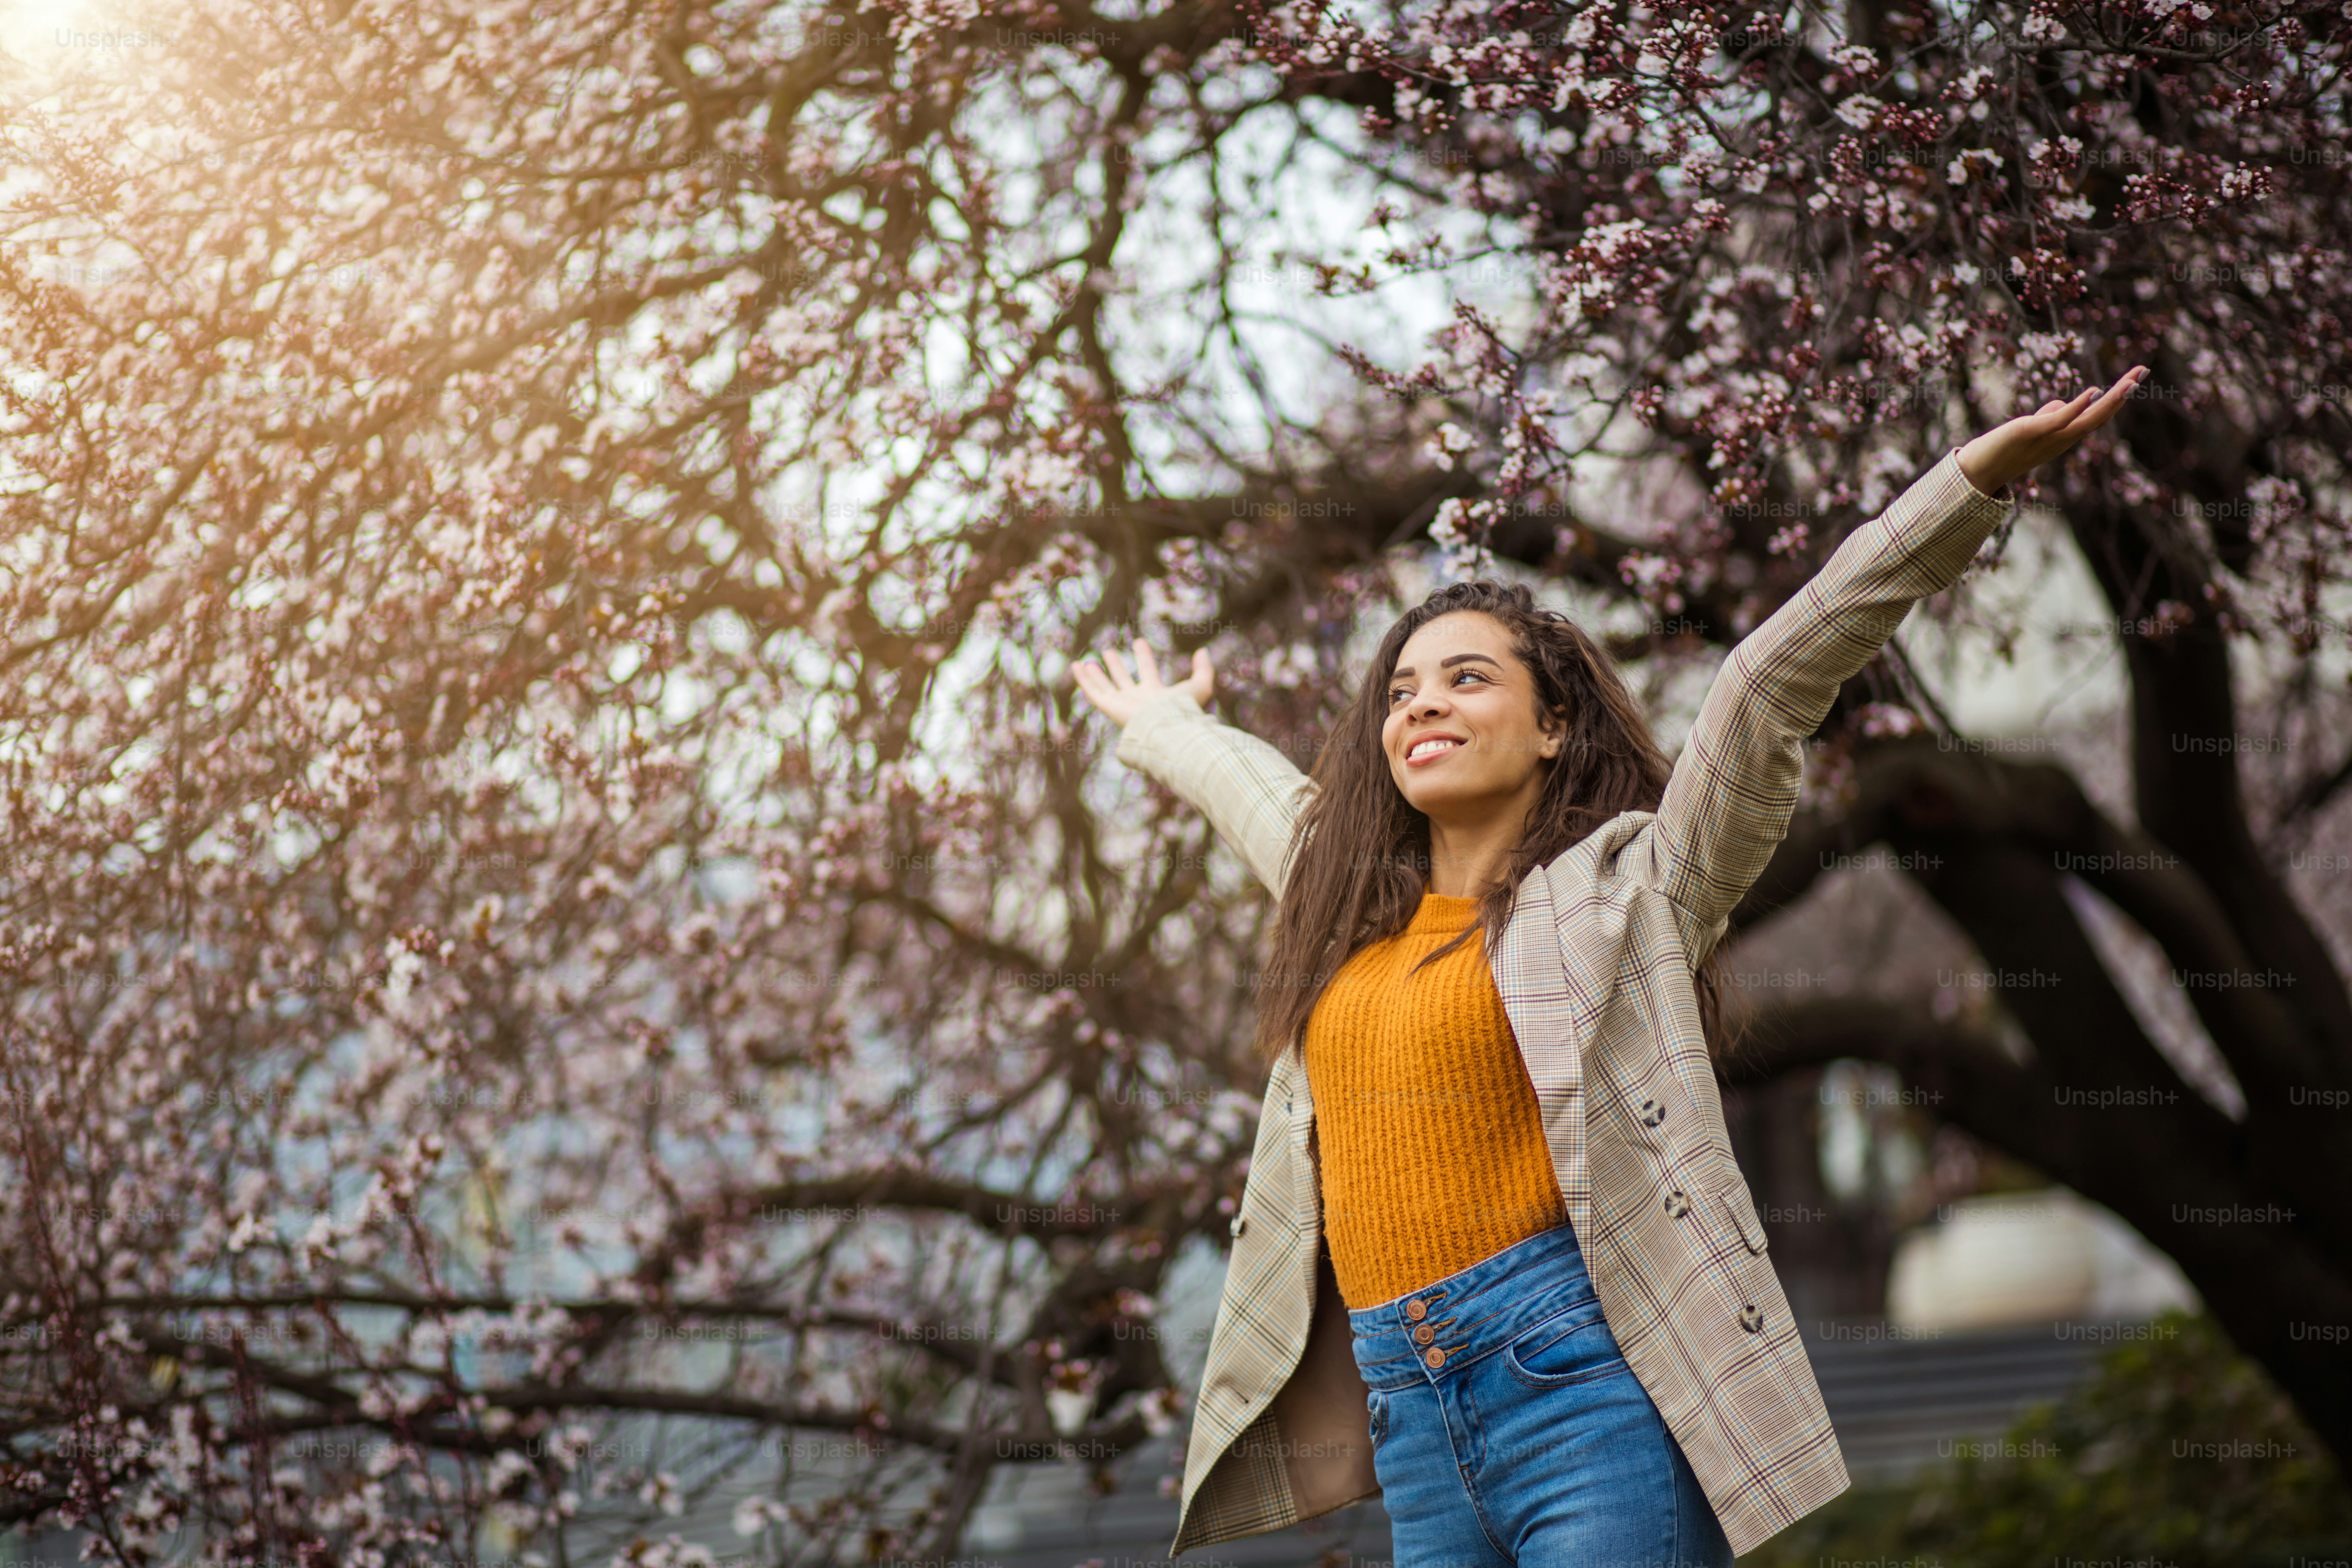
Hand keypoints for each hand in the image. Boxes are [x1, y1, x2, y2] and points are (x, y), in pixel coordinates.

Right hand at [1072, 639, 1214, 728]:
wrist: (1167, 728)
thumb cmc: (1183, 711)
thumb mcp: (1200, 686)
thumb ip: (1204, 669)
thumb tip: (1202, 651)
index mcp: (1157, 695)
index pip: (1148, 672)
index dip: (1144, 657)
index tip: (1139, 642)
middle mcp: (1138, 701)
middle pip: (1124, 681)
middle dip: (1116, 667)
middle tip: (1109, 652)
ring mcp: (1123, 705)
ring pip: (1106, 688)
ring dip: (1098, 674)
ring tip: (1089, 661)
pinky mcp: (1110, 708)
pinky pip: (1093, 692)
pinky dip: (1083, 680)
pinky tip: (1077, 666)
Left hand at [1955, 365, 2148, 495]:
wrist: (1977, 472)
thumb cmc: (2003, 448)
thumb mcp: (2032, 427)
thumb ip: (2049, 415)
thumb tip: (2061, 403)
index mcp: (2064, 437)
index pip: (2096, 416)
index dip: (2116, 399)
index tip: (2134, 379)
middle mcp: (2062, 440)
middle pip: (2100, 416)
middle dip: (2123, 394)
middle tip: (2143, 371)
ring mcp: (2049, 438)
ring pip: (2087, 419)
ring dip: (2111, 400)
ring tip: (2130, 381)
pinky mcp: (2032, 432)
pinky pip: (2060, 420)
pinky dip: (2077, 406)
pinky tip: (2093, 391)